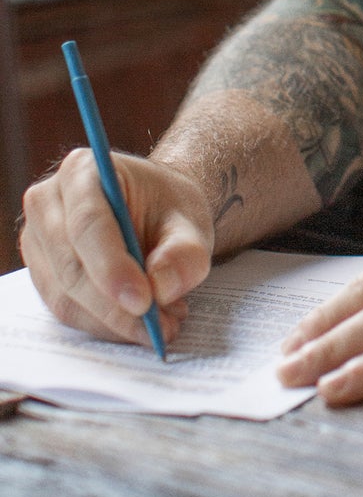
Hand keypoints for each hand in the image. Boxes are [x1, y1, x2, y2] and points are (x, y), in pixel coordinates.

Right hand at [20, 149, 213, 348]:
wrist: (154, 210)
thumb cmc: (168, 209)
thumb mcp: (191, 221)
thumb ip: (185, 252)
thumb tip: (161, 288)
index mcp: (83, 170)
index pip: (88, 225)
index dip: (112, 267)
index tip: (144, 302)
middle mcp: (49, 202)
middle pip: (71, 266)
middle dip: (116, 307)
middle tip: (161, 326)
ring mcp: (38, 240)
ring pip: (66, 297)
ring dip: (113, 322)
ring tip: (162, 323)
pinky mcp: (41, 272)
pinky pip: (66, 311)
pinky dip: (104, 325)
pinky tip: (140, 323)